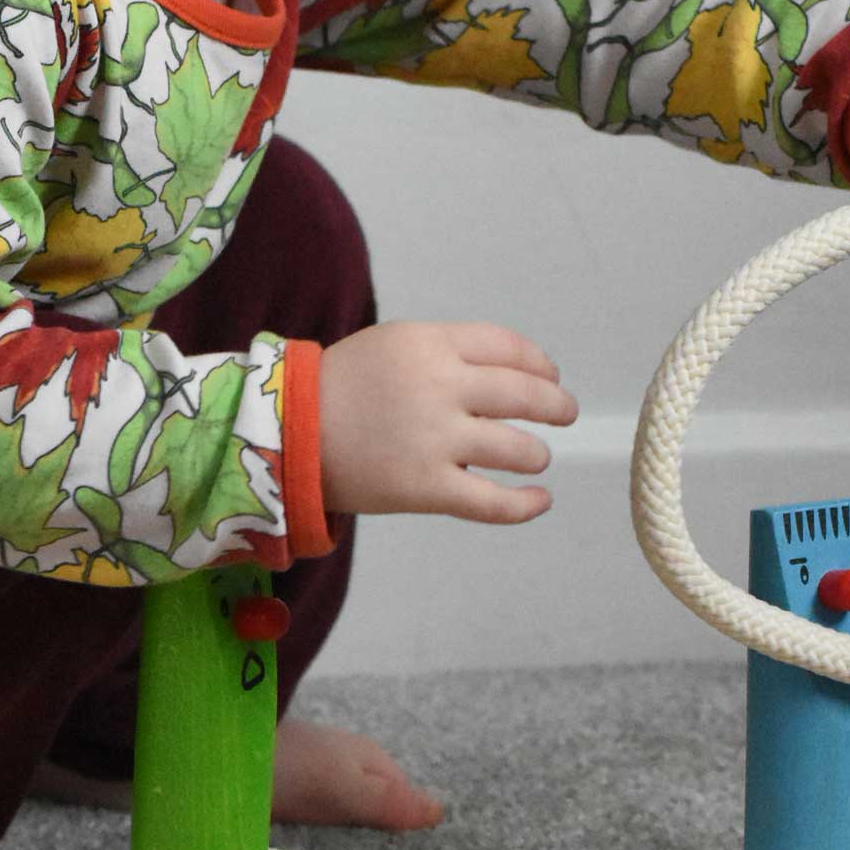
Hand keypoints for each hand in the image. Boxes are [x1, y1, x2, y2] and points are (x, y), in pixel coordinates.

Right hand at [317, 320, 578, 522]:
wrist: (285, 433)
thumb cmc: (337, 390)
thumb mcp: (391, 346)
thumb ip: (444, 354)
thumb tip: (504, 374)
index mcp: (430, 345)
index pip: (507, 347)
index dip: (539, 364)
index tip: (550, 375)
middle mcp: (440, 387)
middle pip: (523, 394)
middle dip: (554, 405)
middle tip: (564, 413)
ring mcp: (435, 439)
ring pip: (517, 448)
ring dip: (535, 453)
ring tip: (535, 457)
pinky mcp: (426, 488)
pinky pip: (492, 502)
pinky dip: (525, 504)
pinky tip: (541, 500)